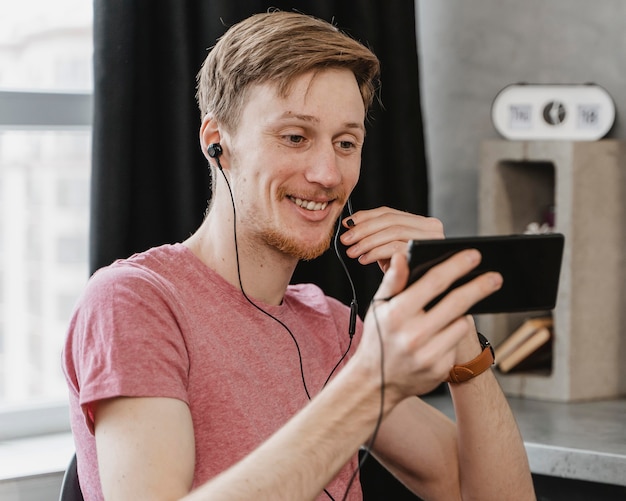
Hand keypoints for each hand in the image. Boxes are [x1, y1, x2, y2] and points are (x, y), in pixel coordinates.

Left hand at [340, 206, 443, 271]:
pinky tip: (363, 259)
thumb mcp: (390, 250)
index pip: (388, 212)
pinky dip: (376, 252)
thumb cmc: (403, 272)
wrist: (418, 294)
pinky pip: (395, 247)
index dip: (365, 216)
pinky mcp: (425, 252)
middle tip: (345, 239)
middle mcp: (431, 227)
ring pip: (393, 232)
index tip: (347, 223)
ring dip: (367, 241)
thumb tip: (350, 222)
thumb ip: (378, 233)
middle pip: (390, 220)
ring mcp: (431, 239)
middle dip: (363, 229)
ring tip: (351, 251)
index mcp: (422, 223)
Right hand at [353, 249, 501, 402]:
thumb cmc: (380, 336)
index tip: (474, 255)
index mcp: (397, 313)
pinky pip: (456, 343)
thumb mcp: (379, 307)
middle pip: (457, 302)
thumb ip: (393, 281)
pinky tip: (442, 335)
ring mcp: (428, 354)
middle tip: (495, 277)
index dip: (456, 266)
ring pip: (461, 323)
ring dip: (462, 314)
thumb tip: (401, 256)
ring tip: (452, 312)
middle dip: (479, 286)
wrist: (377, 382)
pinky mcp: (439, 368)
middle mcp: (413, 334)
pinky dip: (453, 334)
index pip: (434, 282)